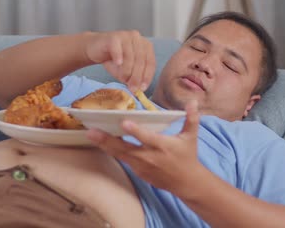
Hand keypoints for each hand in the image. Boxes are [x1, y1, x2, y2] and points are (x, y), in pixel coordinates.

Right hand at [84, 31, 155, 91]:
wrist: (93, 48)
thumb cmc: (113, 59)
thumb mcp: (126, 70)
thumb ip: (134, 76)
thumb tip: (138, 88)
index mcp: (145, 45)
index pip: (150, 62)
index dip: (147, 76)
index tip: (142, 88)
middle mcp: (137, 38)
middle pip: (141, 60)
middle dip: (137, 76)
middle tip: (132, 88)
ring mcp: (125, 36)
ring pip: (130, 56)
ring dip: (127, 70)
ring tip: (123, 79)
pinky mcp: (113, 37)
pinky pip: (118, 49)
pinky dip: (118, 57)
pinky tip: (117, 64)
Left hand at [86, 101, 201, 192]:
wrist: (186, 182)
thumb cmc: (188, 156)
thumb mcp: (191, 137)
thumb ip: (191, 118)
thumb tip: (193, 101)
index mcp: (163, 146)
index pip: (147, 138)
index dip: (135, 131)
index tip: (124, 123)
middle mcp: (150, 157)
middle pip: (125, 148)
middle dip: (107, 140)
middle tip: (92, 131)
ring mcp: (142, 166)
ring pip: (120, 155)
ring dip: (105, 145)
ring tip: (91, 135)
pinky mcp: (139, 172)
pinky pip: (123, 160)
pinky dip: (113, 151)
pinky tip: (102, 143)